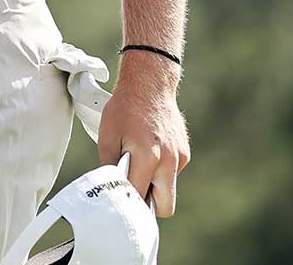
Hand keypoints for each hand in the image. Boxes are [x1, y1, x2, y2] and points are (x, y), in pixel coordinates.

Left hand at [97, 62, 190, 217]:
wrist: (149, 85)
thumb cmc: (124, 109)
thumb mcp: (107, 136)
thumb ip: (110, 166)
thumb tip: (113, 187)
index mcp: (148, 156)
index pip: (140, 195)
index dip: (128, 201)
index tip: (119, 203)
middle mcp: (168, 160)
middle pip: (166, 206)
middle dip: (149, 203)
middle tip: (133, 190)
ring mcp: (180, 157)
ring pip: (170, 189)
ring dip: (155, 185)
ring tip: (138, 165)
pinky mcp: (185, 152)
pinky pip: (172, 173)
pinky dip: (161, 171)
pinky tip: (150, 151)